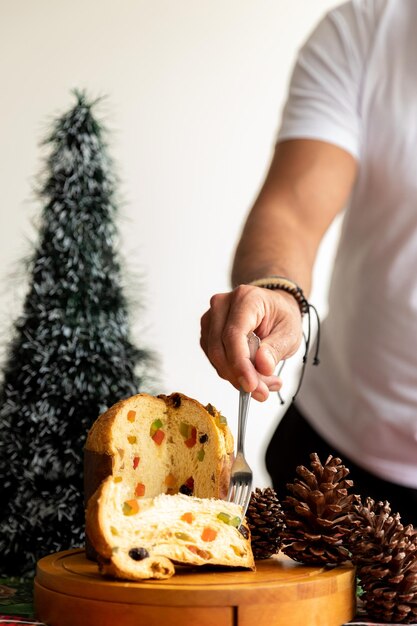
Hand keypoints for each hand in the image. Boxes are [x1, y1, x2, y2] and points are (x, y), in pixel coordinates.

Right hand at [200, 284, 303, 400]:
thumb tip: (262, 367)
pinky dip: (232, 373)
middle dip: (239, 376)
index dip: (240, 364)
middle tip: (261, 392)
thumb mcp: (290, 332)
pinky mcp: (207, 333)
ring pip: (215, 358)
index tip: (251, 386)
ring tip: (264, 382)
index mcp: (246, 298)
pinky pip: (215, 360)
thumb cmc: (281, 316)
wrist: (272, 308)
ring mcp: (211, 318)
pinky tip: (253, 374)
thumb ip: (276, 349)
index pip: (234, 335)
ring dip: (237, 377)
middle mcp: (222, 305)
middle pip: (220, 349)